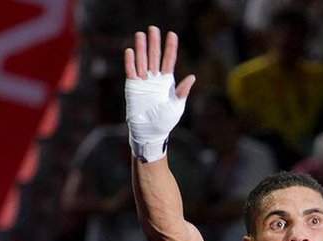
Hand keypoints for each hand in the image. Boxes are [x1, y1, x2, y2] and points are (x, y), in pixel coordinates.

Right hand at [124, 26, 194, 161]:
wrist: (150, 131)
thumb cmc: (165, 120)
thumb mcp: (177, 105)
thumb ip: (183, 91)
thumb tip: (192, 77)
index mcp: (168, 81)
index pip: (169, 60)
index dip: (170, 48)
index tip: (172, 34)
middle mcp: (155, 78)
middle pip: (155, 56)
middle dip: (154, 42)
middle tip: (153, 28)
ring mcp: (143, 81)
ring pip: (142, 61)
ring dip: (141, 48)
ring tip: (140, 34)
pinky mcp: (132, 87)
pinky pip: (131, 71)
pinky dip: (130, 62)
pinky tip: (130, 51)